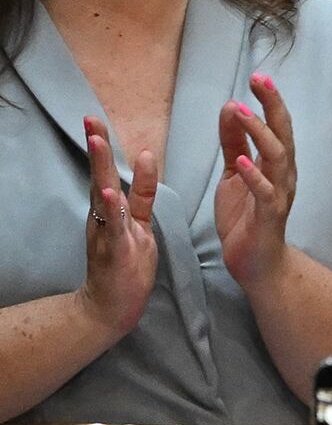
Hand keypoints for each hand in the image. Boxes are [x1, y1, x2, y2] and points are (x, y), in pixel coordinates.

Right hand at [76, 116, 160, 339]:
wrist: (110, 306)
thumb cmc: (125, 265)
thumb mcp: (136, 225)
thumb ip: (141, 196)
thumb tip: (147, 162)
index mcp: (113, 211)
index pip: (109, 172)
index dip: (104, 146)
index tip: (96, 119)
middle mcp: (106, 217)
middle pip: (101, 176)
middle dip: (97, 147)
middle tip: (90, 118)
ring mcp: (109, 233)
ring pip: (105, 196)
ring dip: (102, 170)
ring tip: (97, 143)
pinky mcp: (117, 252)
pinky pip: (114, 229)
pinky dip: (113, 212)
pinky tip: (110, 194)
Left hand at [214, 73, 299, 287]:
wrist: (255, 262)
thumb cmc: (246, 217)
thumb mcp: (233, 174)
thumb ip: (233, 143)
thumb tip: (231, 107)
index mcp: (275, 164)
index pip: (277, 126)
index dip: (270, 101)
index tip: (258, 76)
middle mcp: (284, 176)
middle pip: (283, 135)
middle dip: (273, 106)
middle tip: (260, 81)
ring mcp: (279, 195)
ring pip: (277, 158)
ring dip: (260, 133)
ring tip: (242, 112)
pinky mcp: (269, 216)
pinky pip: (265, 193)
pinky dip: (254, 176)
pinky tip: (241, 161)